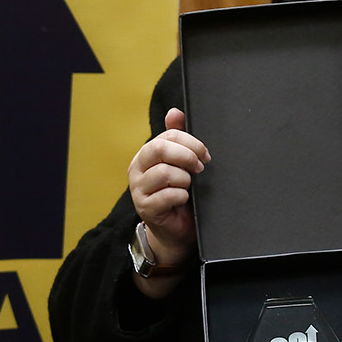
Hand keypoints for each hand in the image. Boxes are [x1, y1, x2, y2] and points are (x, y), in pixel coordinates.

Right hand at [126, 108, 209, 271]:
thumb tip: (174, 111)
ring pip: (164, 173)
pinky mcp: (145, 208)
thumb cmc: (179, 194)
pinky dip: (182, 197)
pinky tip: (183, 201)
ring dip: (185, 180)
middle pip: (160, 148)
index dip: (190, 142)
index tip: (205, 154)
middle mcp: (137, 169)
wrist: (175, 230)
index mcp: (146, 154)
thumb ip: (178, 138)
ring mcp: (138, 189)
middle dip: (187, 156)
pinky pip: (168, 195)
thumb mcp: (180, 164)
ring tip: (189, 187)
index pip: (167, 135)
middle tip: (200, 168)